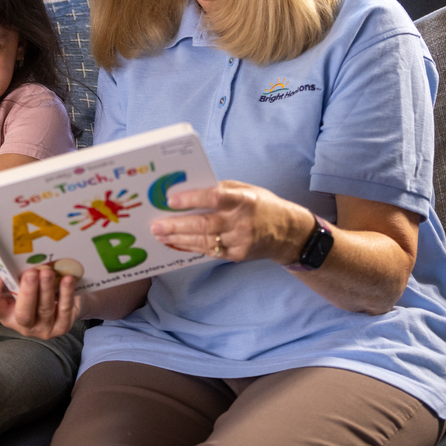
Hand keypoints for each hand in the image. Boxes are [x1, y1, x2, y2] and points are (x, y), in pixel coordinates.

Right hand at [0, 267, 80, 338]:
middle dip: (27, 292)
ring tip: (48, 272)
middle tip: (31, 273)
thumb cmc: (36, 289)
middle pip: (22, 313)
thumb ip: (17, 275)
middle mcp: (21, 324)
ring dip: (46, 289)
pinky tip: (67, 280)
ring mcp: (42, 328)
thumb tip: (17, 254)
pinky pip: (64, 310)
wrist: (63, 304)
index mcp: (5, 311)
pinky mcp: (61, 327)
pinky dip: (66, 294)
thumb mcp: (23, 284)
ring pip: (44, 310)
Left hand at [150, 180, 312, 264]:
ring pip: (203, 241)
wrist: (288, 233)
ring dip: (178, 239)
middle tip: (156, 225)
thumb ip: (221, 189)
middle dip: (177, 226)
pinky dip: (191, 247)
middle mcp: (243, 222)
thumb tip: (189, 189)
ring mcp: (240, 241)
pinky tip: (176, 243)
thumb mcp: (247, 190)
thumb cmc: (262, 205)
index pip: (215, 198)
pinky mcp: (237, 255)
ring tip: (160, 235)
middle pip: (204, 225)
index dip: (192, 199)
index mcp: (245, 200)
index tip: (171, 200)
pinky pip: (209, 251)